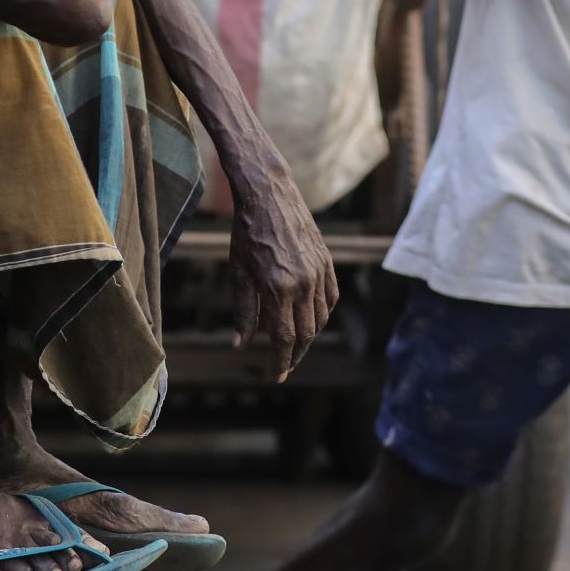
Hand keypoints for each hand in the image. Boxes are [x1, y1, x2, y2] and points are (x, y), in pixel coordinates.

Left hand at [228, 163, 338, 380]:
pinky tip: (312, 318)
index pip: (284, 338)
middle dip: (294, 354)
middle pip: (306, 333)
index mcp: (277, 288)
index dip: (280, 361)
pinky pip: (331, 297)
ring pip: (321, 318)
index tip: (276, 376)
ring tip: (295, 344)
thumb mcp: (238, 272)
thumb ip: (244, 311)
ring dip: (310, 336)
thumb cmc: (246, 233)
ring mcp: (318, 272)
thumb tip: (241, 345)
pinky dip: (323, 313)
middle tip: (284, 366)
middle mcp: (303, 283)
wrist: (269, 194)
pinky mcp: (327, 261)